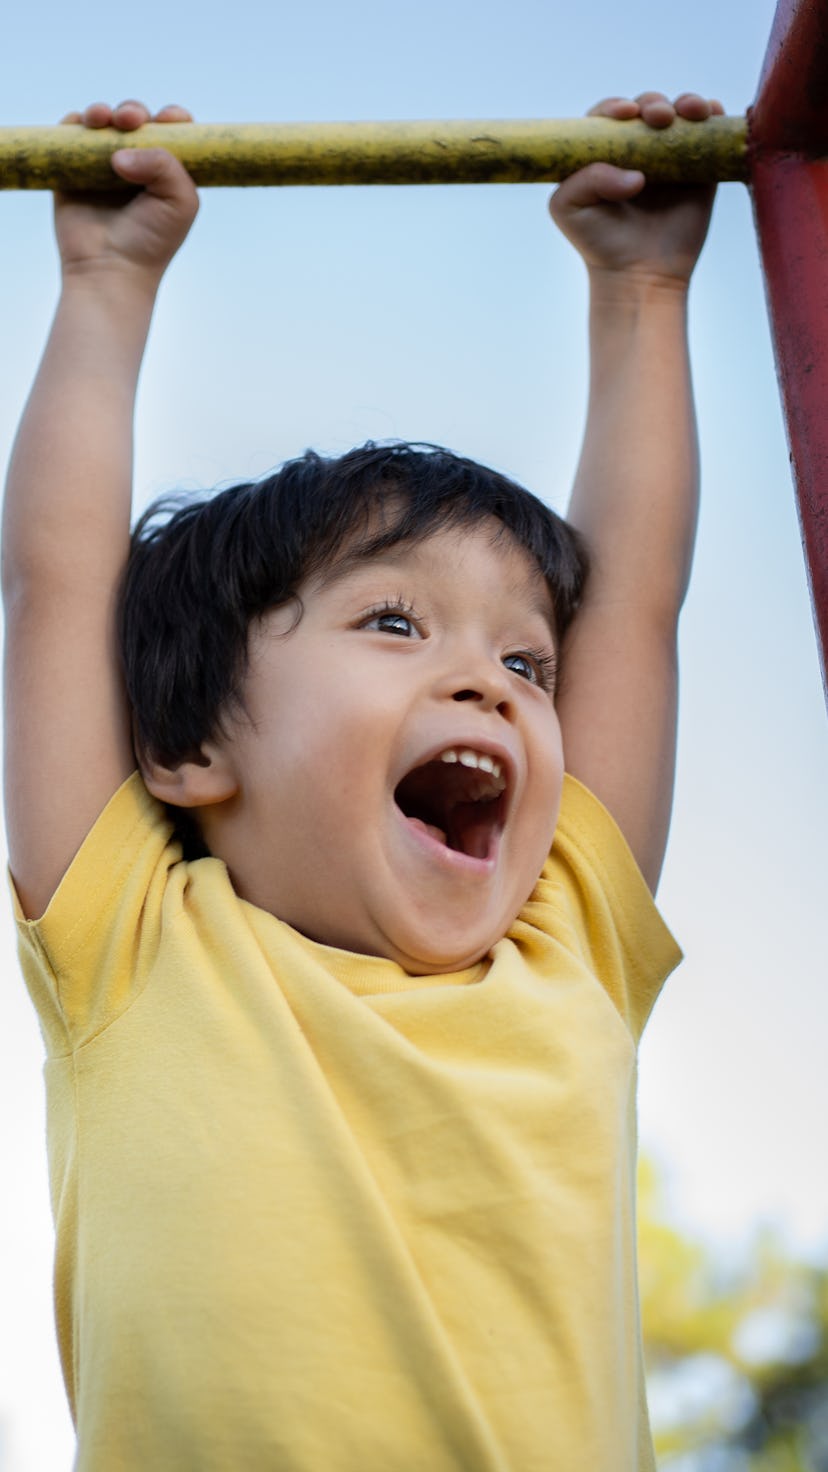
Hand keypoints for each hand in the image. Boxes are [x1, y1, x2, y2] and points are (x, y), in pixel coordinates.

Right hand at [55, 100, 198, 282]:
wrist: (111, 270)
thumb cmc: (152, 242)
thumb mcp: (180, 202)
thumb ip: (166, 164)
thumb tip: (119, 152)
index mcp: (166, 171)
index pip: (171, 131)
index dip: (171, 118)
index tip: (167, 120)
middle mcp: (135, 165)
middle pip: (135, 121)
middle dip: (134, 112)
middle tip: (131, 121)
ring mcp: (103, 166)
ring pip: (103, 123)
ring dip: (104, 112)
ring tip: (103, 120)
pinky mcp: (72, 170)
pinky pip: (70, 134)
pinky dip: (75, 122)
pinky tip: (83, 124)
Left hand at [549, 93, 723, 287]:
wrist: (640, 277)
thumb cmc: (599, 243)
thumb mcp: (569, 209)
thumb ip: (585, 180)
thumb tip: (636, 174)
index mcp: (605, 151)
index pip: (609, 116)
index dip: (616, 107)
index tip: (626, 115)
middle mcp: (638, 149)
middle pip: (647, 108)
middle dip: (654, 103)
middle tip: (658, 118)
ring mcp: (671, 156)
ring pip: (681, 113)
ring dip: (686, 103)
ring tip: (690, 113)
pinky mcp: (701, 170)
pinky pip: (711, 133)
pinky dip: (715, 117)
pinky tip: (711, 115)